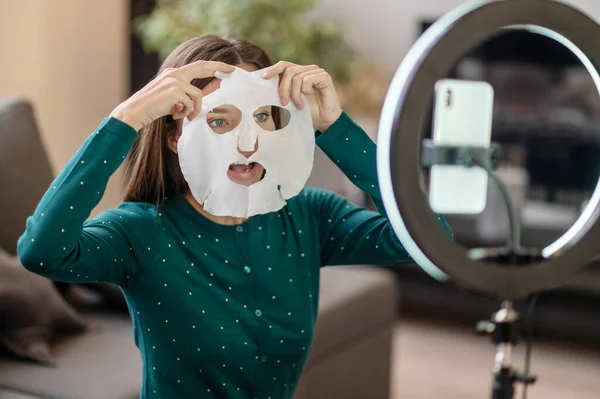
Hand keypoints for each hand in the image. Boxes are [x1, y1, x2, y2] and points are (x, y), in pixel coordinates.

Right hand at [110, 61, 234, 131]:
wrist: (134, 112)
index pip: (197, 67)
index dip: (213, 66)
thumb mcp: (169, 99)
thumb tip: (197, 103)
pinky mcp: (175, 91)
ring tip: (183, 116)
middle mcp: (174, 73)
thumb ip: (182, 96)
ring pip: (198, 95)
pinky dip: (186, 113)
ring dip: (194, 109)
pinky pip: (191, 104)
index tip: (227, 68)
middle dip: (219, 68)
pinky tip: (175, 115)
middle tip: (234, 70)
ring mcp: (174, 81)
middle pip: (202, 67)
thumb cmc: (151, 109)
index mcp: (173, 74)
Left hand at [263, 62, 341, 131]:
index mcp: (299, 73)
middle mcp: (308, 69)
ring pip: (297, 77)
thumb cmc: (309, 112)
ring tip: (299, 106)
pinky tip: (309, 98)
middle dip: (283, 88)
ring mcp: (317, 72)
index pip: (284, 65)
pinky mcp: (325, 77)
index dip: (273, 69)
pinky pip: (308, 79)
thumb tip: (266, 87)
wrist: (326, 121)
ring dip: (295, 94)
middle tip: (283, 103)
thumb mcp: (291, 101)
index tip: (264, 78)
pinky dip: (305, 90)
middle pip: (288, 71)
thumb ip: (283, 91)